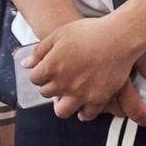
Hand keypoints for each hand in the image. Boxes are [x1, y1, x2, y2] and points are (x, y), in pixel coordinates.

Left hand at [29, 18, 145, 119]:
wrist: (119, 37)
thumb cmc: (89, 31)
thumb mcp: (60, 34)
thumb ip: (40, 51)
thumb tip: (26, 64)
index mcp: (51, 67)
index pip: (35, 79)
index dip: (40, 74)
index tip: (47, 71)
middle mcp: (63, 83)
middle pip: (46, 93)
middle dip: (50, 87)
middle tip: (60, 80)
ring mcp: (80, 94)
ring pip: (62, 110)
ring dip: (62, 104)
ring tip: (69, 97)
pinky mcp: (97, 99)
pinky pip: (86, 114)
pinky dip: (84, 112)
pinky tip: (84, 105)